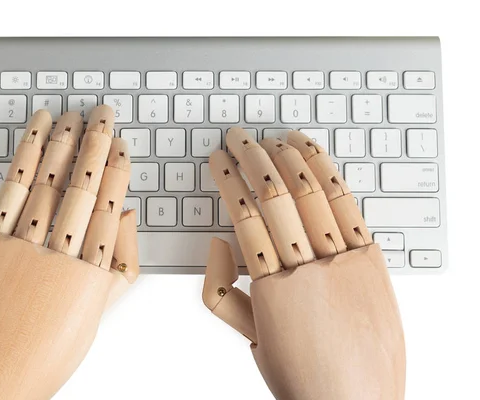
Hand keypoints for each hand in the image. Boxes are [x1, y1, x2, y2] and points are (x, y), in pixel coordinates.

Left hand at [0, 106, 137, 399]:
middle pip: (85, 186)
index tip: (122, 145)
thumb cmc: (49, 352)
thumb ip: (120, 262)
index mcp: (95, 272)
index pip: (111, 205)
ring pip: (51, 182)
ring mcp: (25, 247)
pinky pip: (13, 189)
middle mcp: (64, 254)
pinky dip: (27, 155)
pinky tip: (37, 132)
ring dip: (63, 143)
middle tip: (103, 113)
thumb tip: (127, 213)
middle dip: (96, 144)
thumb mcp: (97, 311)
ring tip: (74, 115)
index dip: (117, 169)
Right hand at [202, 128, 404, 399]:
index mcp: (270, 287)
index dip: (229, 180)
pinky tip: (312, 153)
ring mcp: (343, 261)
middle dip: (251, 157)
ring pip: (310, 193)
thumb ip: (218, 289)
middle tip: (238, 137)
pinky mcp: (371, 259)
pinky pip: (346, 204)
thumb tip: (218, 243)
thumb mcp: (247, 335)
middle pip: (273, 194)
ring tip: (271, 138)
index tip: (219, 160)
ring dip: (287, 158)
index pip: (243, 214)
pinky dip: (327, 173)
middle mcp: (307, 268)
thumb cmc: (299, 372)